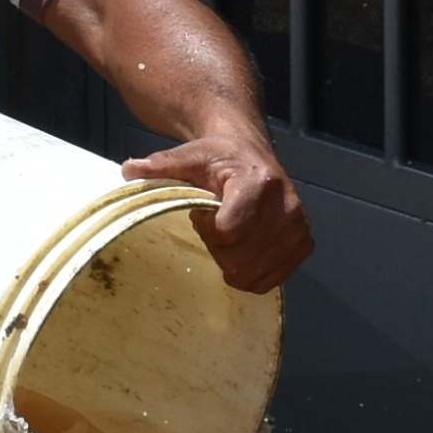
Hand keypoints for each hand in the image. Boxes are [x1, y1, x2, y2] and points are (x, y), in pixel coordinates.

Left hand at [120, 125, 311, 292]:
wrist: (249, 153)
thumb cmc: (217, 158)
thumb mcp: (188, 156)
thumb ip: (161, 166)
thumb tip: (129, 170)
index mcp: (259, 182)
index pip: (229, 231)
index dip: (207, 230)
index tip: (201, 213)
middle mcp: (287, 205)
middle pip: (242, 257)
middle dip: (219, 249)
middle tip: (214, 227)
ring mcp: (298, 227)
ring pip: (255, 273)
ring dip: (233, 263)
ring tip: (229, 237)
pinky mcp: (303, 243)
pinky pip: (271, 280)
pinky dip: (251, 275)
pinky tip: (243, 253)